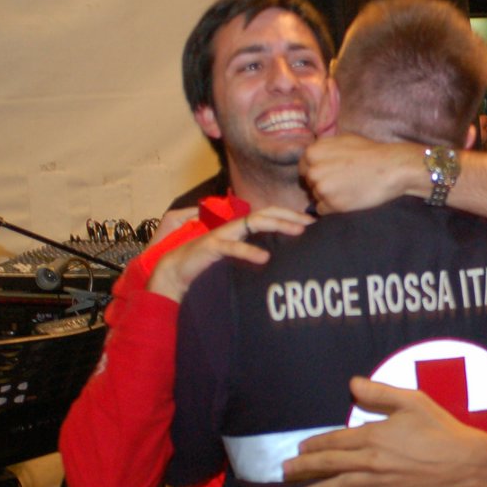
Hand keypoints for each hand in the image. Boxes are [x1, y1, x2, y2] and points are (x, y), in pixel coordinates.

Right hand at [146, 208, 311, 300]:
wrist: (174, 274)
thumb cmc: (205, 268)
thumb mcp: (234, 261)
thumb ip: (251, 255)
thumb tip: (275, 261)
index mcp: (238, 229)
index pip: (268, 215)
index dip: (289, 215)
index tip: (310, 223)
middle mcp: (232, 228)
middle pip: (265, 213)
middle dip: (290, 215)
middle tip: (311, 224)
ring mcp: (222, 235)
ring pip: (254, 223)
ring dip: (278, 225)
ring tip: (298, 231)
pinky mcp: (211, 247)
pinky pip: (232, 247)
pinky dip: (249, 251)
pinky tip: (264, 258)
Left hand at [282, 377, 486, 486]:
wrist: (463, 460)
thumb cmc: (439, 428)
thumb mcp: (412, 401)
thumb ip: (380, 392)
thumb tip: (352, 384)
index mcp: (374, 435)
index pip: (336, 440)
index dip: (316, 444)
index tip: (301, 449)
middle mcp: (371, 460)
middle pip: (331, 464)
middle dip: (306, 468)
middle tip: (286, 472)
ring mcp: (379, 480)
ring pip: (341, 486)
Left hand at [302, 134, 423, 214]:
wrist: (391, 168)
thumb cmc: (370, 152)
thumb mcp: (342, 140)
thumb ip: (324, 149)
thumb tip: (313, 157)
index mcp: (312, 152)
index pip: (303, 168)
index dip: (317, 171)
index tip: (330, 174)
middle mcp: (313, 170)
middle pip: (309, 183)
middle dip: (321, 184)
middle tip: (342, 183)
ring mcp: (321, 188)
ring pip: (316, 197)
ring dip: (328, 197)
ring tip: (348, 190)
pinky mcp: (331, 205)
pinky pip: (323, 210)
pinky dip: (333, 208)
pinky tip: (348, 200)